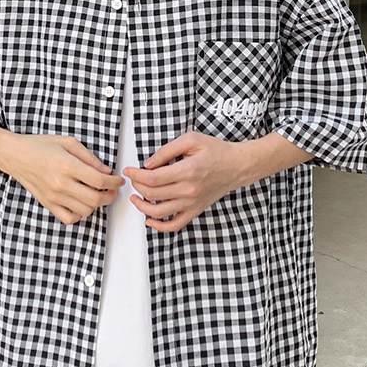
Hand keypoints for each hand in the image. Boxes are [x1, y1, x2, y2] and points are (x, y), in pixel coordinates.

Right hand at [0, 125, 123, 225]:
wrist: (15, 155)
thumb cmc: (39, 146)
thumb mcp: (68, 142)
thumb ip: (89, 157)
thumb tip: (106, 171)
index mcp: (66, 165)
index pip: (99, 180)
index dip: (114, 182)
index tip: (119, 180)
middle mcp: (60, 183)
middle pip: (95, 198)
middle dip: (110, 195)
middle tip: (113, 189)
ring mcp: (53, 196)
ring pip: (85, 210)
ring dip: (96, 204)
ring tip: (98, 194)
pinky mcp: (48, 204)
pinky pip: (69, 218)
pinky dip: (79, 213)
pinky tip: (81, 202)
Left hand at [125, 129, 312, 231]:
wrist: (237, 166)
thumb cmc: (215, 150)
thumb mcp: (191, 140)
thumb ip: (167, 150)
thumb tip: (148, 164)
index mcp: (187, 171)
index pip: (152, 179)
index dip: (135, 175)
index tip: (129, 170)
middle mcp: (189, 190)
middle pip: (152, 194)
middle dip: (137, 186)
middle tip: (133, 178)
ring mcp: (192, 203)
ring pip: (159, 213)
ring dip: (142, 207)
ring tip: (135, 198)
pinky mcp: (195, 210)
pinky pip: (174, 225)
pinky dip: (159, 226)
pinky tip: (149, 219)